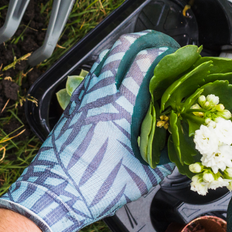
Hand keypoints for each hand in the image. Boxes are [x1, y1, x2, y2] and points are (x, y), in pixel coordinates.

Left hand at [0, 30, 178, 231]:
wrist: (54, 192)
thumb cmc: (96, 186)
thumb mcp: (141, 178)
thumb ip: (163, 161)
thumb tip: (177, 152)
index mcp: (120, 109)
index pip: (142, 65)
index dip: (160, 53)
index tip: (174, 53)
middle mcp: (99, 96)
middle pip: (118, 51)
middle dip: (139, 39)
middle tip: (155, 42)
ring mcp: (82, 99)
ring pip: (100, 62)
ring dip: (118, 52)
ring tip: (134, 53)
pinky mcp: (71, 108)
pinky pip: (88, 78)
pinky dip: (102, 70)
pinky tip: (109, 79)